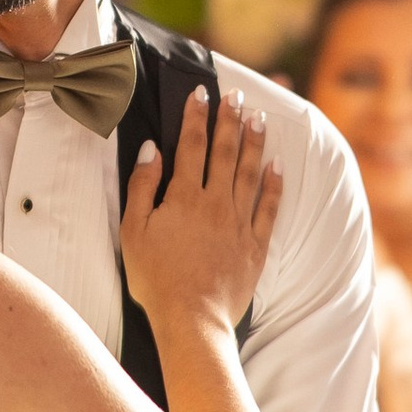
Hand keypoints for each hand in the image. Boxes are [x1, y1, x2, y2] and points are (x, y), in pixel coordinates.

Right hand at [120, 87, 280, 337]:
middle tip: (238, 95)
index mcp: (184, 197)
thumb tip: (152, 150)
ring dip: (254, 143)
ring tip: (259, 118)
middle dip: (230, 119)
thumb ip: (142, 187)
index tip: (202, 92)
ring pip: (250, 173)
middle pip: (225, 152)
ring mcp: (239, 224)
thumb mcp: (134, 231)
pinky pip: (269, 208)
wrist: (192, 318)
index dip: (197, 116)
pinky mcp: (255, 246)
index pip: (192, 146)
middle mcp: (216, 203)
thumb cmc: (156, 278)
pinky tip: (277, 166)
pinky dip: (274, 185)